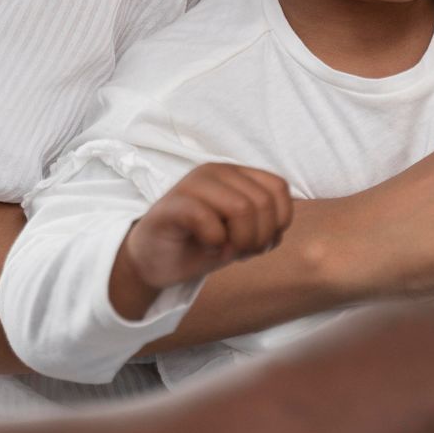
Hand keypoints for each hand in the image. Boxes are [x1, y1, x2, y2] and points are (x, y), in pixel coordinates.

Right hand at [110, 164, 291, 318]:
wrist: (155, 261)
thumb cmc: (201, 245)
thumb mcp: (242, 235)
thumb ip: (265, 225)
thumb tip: (277, 228)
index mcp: (235, 174)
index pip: (279, 188)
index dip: (278, 222)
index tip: (260, 243)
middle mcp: (215, 171)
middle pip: (262, 203)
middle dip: (259, 238)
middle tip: (241, 252)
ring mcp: (192, 184)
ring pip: (241, 208)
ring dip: (240, 242)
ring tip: (226, 251)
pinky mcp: (171, 204)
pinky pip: (207, 218)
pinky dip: (215, 242)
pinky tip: (208, 248)